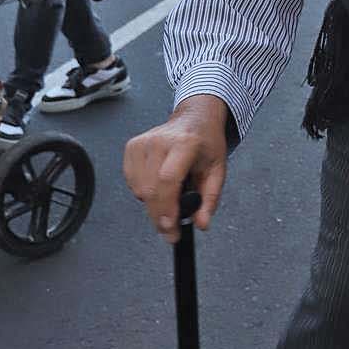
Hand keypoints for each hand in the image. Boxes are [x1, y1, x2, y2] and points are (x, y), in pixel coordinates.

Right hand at [123, 94, 227, 244]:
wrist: (194, 119)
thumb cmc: (205, 143)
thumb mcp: (218, 170)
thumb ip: (211, 199)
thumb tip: (202, 223)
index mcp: (185, 143)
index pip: (168, 179)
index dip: (167, 207)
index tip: (171, 226)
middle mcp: (161, 141)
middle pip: (150, 188)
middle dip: (159, 216)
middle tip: (171, 229)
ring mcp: (143, 142)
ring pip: (139, 189)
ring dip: (153, 204)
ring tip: (170, 198)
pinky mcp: (131, 146)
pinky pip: (131, 182)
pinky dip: (143, 192)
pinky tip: (158, 184)